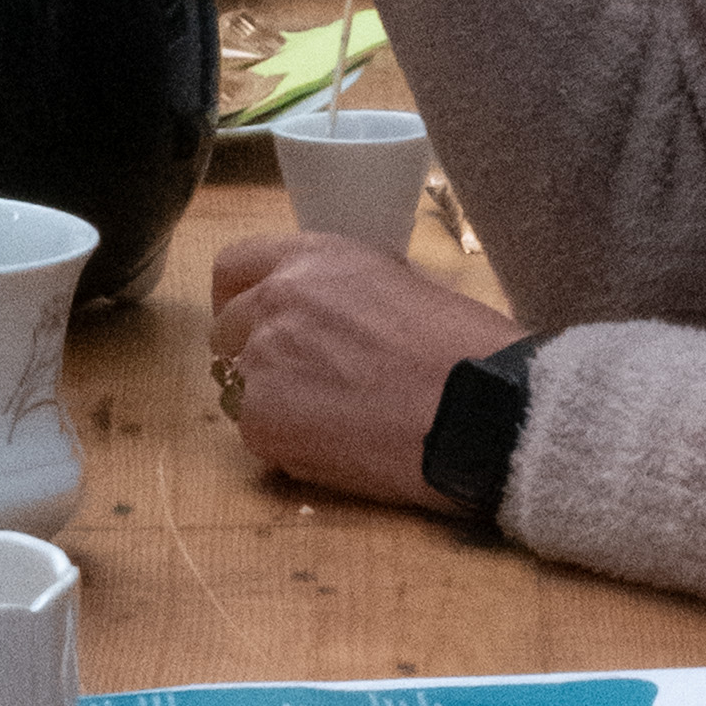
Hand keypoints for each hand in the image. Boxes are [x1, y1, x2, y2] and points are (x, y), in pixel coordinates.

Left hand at [200, 220, 483, 506]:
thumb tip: (325, 316)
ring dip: (276, 403)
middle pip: (226, 330)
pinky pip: (258, 434)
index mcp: (313, 259)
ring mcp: (262, 362)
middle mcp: (276, 301)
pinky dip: (289, 444)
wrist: (480, 408)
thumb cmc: (463, 351)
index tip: (248, 320)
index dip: (238, 298)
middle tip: (303, 384)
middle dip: (254, 355)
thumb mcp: (400, 284)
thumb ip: (342, 292)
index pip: (235, 266)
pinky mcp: (261, 421)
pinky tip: (343, 446)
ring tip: (339, 420)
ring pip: (241, 386)